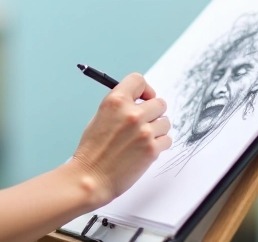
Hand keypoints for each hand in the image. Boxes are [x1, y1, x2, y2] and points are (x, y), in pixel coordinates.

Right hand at [69, 73, 171, 205]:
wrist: (90, 178)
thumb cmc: (91, 151)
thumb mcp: (100, 117)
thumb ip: (120, 106)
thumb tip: (140, 101)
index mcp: (115, 101)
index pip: (139, 80)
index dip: (144, 89)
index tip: (143, 98)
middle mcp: (132, 113)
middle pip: (159, 102)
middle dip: (153, 112)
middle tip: (145, 122)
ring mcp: (144, 132)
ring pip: (165, 122)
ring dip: (157, 129)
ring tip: (142, 139)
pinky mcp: (152, 150)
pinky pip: (167, 139)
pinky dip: (159, 144)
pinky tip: (145, 149)